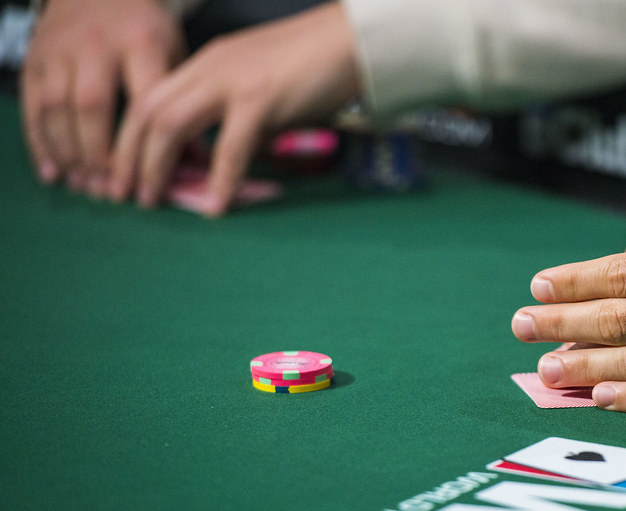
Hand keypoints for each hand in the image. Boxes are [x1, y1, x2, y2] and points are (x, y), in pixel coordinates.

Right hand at [19, 0, 184, 193]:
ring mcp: (61, 50)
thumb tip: (200, 168)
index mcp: (143, 43)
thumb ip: (185, 107)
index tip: (151, 186)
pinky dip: (40, 143)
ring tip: (86, 189)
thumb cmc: (146, 32)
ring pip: (60, 107)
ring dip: (72, 155)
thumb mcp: (176, 56)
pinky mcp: (35, 58)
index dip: (147, 149)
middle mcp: (97, 44)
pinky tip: (54, 173)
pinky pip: (33, 105)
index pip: (146, 102)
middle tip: (113, 194)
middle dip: (102, 156)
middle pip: (96, 106)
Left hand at [109, 2, 359, 214]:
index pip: (148, 98)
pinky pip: (230, 146)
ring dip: (155, 166)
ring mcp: (232, 81)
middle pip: (146, 110)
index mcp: (205, 63)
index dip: (128, 138)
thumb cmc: (314, 66)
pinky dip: (219, 179)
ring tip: (152, 199)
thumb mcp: (258, 86)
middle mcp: (208, 67)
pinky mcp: (260, 98)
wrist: (351, 40)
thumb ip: (236, 117)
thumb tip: (225, 161)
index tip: (126, 172)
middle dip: (127, 156)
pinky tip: (216, 205)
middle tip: (123, 194)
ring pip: (169, 123)